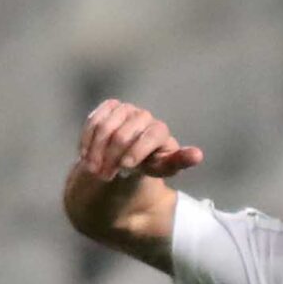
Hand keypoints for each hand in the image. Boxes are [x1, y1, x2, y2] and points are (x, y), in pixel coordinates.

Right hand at [78, 100, 203, 181]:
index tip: (126, 167)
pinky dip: (87, 139)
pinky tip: (84, 156)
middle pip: (124, 134)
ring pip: (106, 128)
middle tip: (104, 176)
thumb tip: (198, 155)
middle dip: (113, 157)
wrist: (128, 157)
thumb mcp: (161, 168)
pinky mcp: (109, 107)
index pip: (152, 135)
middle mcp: (144, 116)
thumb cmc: (148, 164)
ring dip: (97, 151)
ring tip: (93, 170)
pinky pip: (94, 121)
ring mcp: (125, 109)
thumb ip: (176, 162)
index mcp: (160, 131)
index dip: (138, 150)